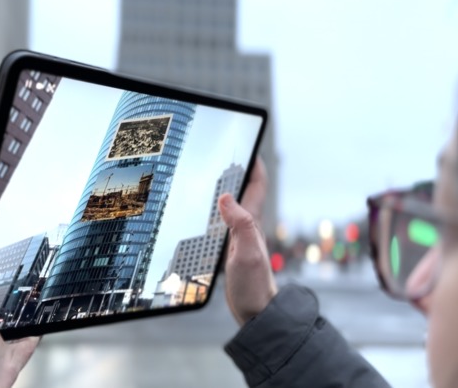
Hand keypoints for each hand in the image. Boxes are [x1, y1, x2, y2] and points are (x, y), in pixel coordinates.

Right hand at [218, 158, 277, 326]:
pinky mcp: (229, 251)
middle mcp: (247, 227)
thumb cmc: (254, 287)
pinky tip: (201, 216)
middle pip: (243, 192)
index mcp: (252, 223)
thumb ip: (240, 226)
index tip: (247, 144)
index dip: (254, 164)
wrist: (255, 314)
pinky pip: (221, 224)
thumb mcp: (246, 255)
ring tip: (207, 177)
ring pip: (231, 207)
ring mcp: (238, 239)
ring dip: (223, 191)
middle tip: (220, 155)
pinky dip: (213, 214)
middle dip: (236, 171)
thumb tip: (227, 197)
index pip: (257, 185)